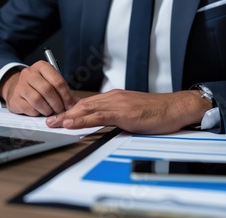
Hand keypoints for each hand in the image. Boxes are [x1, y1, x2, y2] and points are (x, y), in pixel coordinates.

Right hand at [0, 61, 77, 115]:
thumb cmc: (39, 86)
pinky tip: (40, 112)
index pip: (57, 80)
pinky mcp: (14, 98)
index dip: (66, 95)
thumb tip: (77, 103)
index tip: (70, 104)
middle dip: (57, 103)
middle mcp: (29, 73)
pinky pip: (29, 108)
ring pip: (37, 100)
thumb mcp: (51, 83)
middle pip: (47, 90)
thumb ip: (64, 91)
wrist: (17, 88)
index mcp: (41, 66)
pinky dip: (37, 113)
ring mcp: (20, 85)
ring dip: (47, 109)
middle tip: (61, 110)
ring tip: (51, 112)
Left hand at [46, 89, 211, 134]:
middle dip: (64, 113)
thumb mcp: (132, 115)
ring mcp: (118, 104)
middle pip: (83, 105)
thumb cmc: (157, 112)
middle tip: (49, 121)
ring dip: (68, 116)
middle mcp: (113, 98)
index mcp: (114, 98)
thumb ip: (117, 119)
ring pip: (87, 109)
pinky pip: (99, 116)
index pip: (87, 104)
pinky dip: (83, 119)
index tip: (58, 118)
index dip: (71, 111)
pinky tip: (72, 123)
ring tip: (54, 123)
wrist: (176, 107)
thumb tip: (104, 126)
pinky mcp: (124, 112)